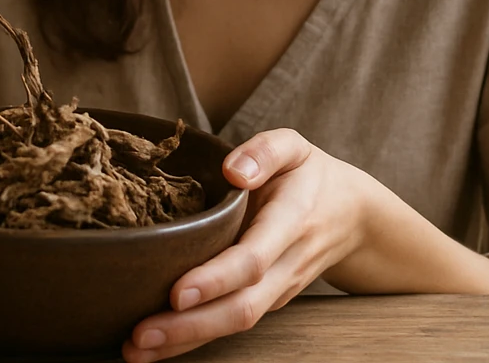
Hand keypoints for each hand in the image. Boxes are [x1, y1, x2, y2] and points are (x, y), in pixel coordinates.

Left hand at [122, 129, 488, 360]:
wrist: (352, 215)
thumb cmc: (309, 175)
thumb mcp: (294, 146)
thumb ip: (266, 151)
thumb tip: (233, 170)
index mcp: (292, 220)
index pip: (253, 259)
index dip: (216, 279)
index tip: (176, 292)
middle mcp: (286, 264)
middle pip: (242, 307)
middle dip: (191, 326)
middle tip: (140, 335)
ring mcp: (278, 289)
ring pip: (236, 324)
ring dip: (186, 341)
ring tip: (136, 349)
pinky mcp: (267, 301)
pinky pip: (231, 324)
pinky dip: (193, 339)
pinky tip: (156, 345)